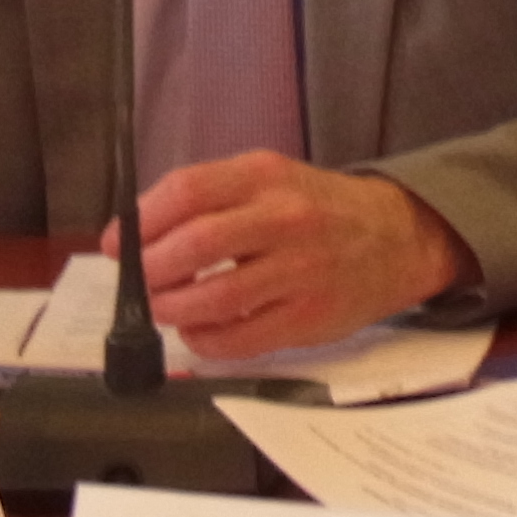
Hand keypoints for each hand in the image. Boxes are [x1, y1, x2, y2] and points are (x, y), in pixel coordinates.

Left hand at [119, 155, 470, 357]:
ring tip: (165, 307)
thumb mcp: (271, 180)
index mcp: (266, 176)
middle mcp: (284, 218)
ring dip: (172, 308)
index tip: (119, 244)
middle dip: (151, 270)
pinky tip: (201, 328)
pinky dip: (204, 339)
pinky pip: (237, 340)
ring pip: (211, 299)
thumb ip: (212, 199)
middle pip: (193, 246)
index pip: (187, 191)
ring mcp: (299, 271)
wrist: (398, 238)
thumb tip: (139, 234)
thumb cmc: (319, 209)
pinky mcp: (308, 317)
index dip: (141, 221)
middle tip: (140, 281)